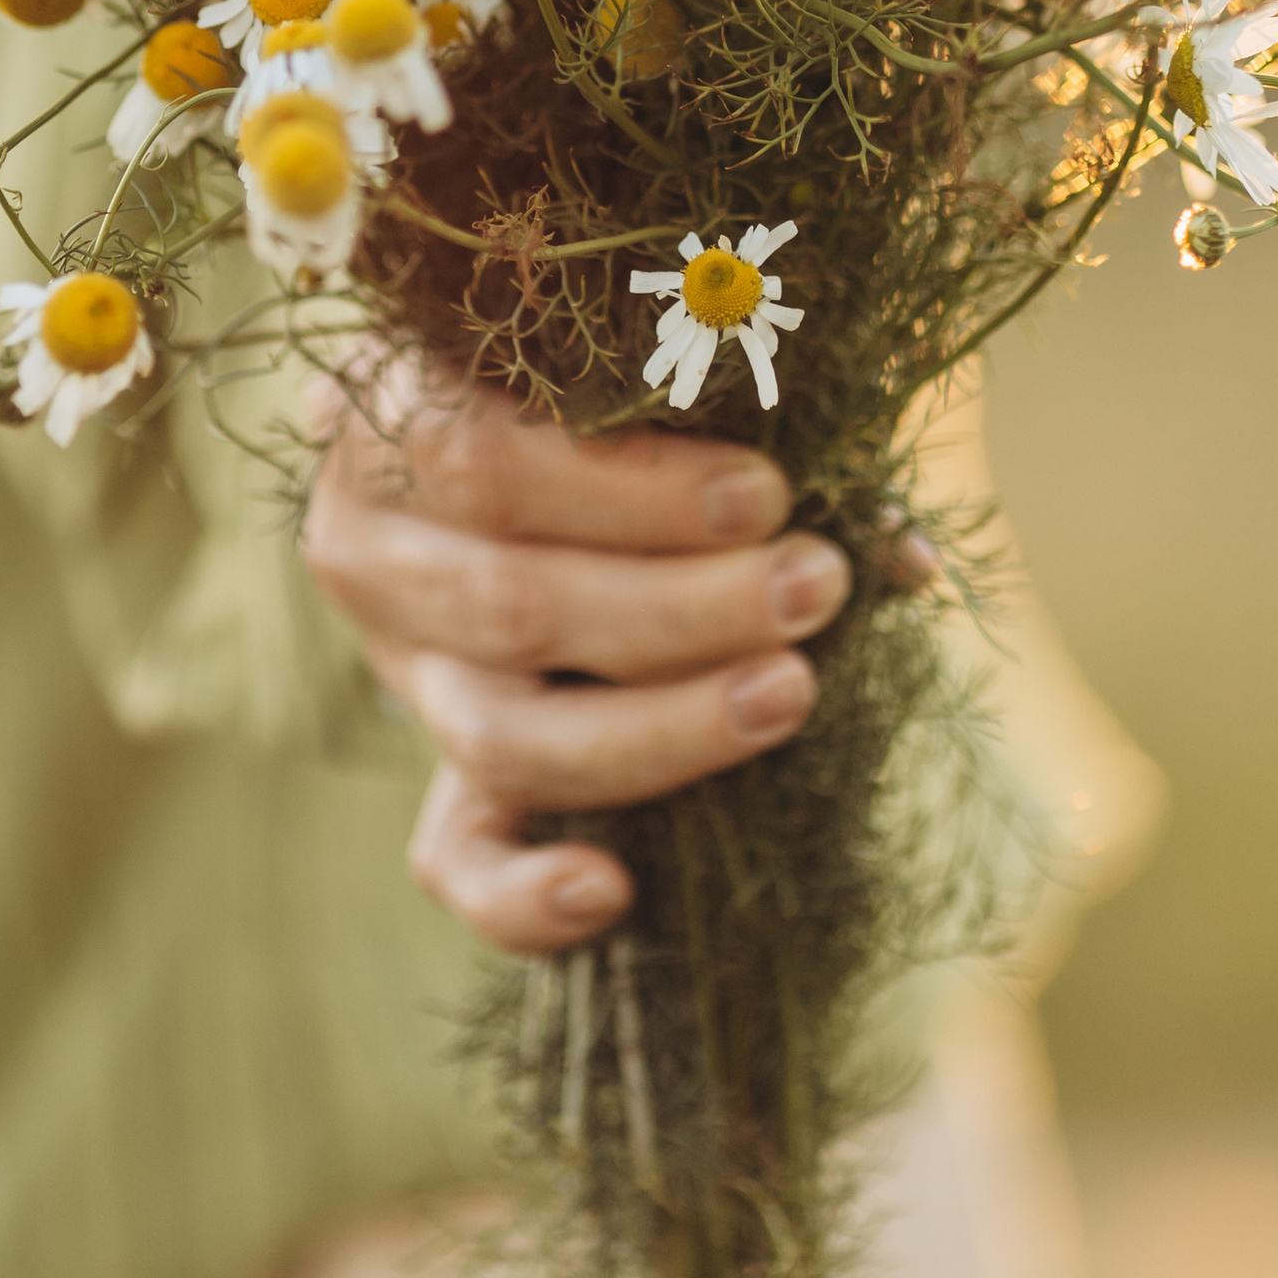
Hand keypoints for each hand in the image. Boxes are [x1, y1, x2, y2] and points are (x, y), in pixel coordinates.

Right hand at [304, 367, 889, 957]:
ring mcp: (404, 678)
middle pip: (510, 602)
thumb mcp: (641, 382)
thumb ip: (744, 432)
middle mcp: (372, 553)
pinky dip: (523, 894)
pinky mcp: (442, 779)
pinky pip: (453, 861)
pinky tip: (614, 891)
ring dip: (657, 727)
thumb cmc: (596, 396)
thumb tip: (905, 557)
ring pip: (500, 736)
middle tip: (813, 588)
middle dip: (682, 607)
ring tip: (790, 693)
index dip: (629, 492)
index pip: (485, 461)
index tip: (769, 496)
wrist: (494, 464)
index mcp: (392, 419)